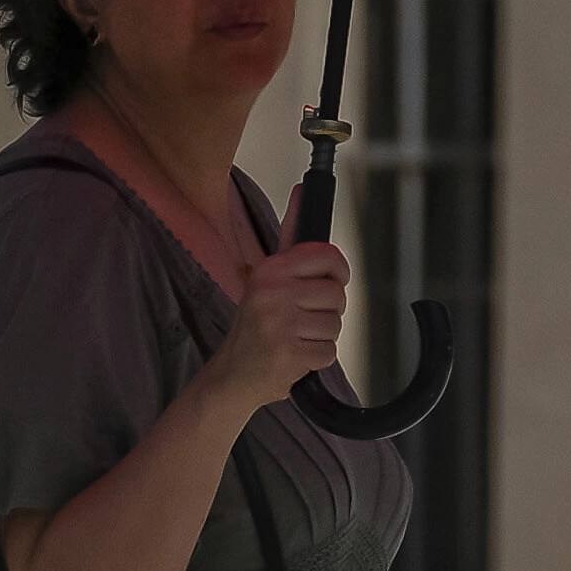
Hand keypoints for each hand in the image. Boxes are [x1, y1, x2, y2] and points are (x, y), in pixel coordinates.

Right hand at [199, 239, 352, 414]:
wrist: (231, 376)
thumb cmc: (254, 330)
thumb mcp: (266, 283)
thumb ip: (292, 249)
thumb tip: (301, 195)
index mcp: (269, 270)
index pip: (327, 255)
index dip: (339, 271)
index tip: (334, 281)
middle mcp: (272, 292)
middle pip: (337, 293)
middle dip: (330, 310)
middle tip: (304, 320)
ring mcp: (279, 323)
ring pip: (335, 324)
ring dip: (322, 337)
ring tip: (296, 338)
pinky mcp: (287, 353)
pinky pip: (328, 352)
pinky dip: (316, 359)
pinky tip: (294, 355)